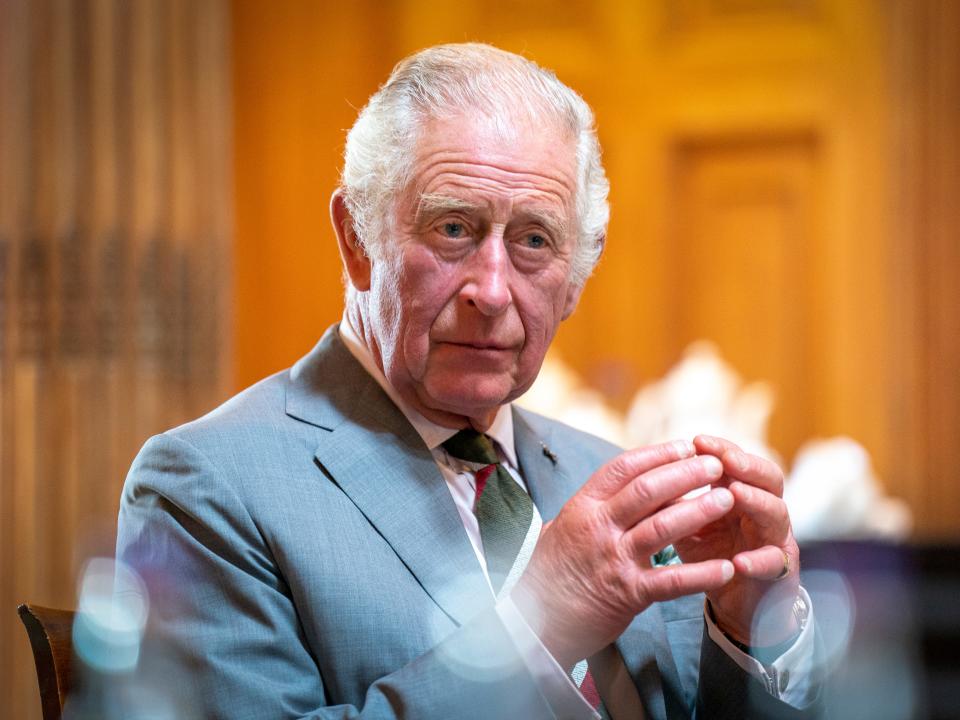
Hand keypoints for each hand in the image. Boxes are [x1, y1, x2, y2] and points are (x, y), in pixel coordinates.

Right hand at [511, 440, 735, 667]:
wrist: (533, 621)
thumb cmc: (550, 572)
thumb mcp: (563, 528)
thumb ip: (592, 507)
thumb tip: (619, 485)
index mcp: (583, 507)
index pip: (623, 468)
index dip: (657, 454)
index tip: (685, 446)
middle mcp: (598, 527)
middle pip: (647, 490)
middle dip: (686, 474)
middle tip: (716, 464)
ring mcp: (613, 559)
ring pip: (662, 526)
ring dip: (699, 511)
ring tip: (728, 499)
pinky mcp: (627, 594)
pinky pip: (671, 581)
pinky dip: (701, 574)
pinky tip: (726, 568)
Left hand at [675, 435, 800, 646]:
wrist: (736, 602)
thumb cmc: (711, 556)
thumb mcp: (690, 525)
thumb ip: (675, 502)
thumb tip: (643, 476)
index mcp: (742, 494)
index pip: (739, 462)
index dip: (722, 449)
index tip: (698, 440)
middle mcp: (764, 511)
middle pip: (769, 479)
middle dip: (747, 465)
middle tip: (726, 458)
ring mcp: (776, 540)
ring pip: (776, 513)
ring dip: (756, 501)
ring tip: (734, 493)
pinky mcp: (780, 573)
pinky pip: (775, 564)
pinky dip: (759, 560)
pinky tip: (740, 560)